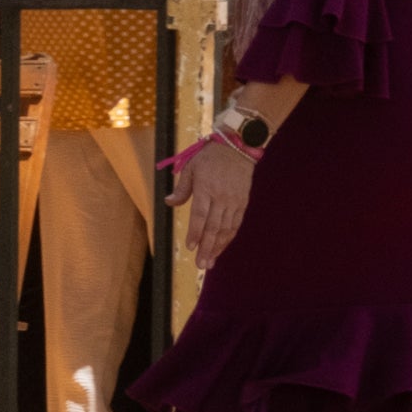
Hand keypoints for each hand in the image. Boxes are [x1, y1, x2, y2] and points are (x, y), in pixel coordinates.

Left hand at [166, 139, 255, 271]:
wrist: (238, 147)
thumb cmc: (210, 157)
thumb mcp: (191, 167)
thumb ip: (181, 189)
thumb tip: (168, 203)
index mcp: (206, 188)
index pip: (200, 215)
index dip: (195, 232)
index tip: (190, 247)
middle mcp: (221, 197)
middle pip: (213, 227)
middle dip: (207, 248)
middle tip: (201, 264)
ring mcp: (233, 201)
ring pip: (226, 229)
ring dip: (218, 247)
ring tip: (210, 262)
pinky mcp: (242, 203)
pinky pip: (235, 224)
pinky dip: (228, 238)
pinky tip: (222, 247)